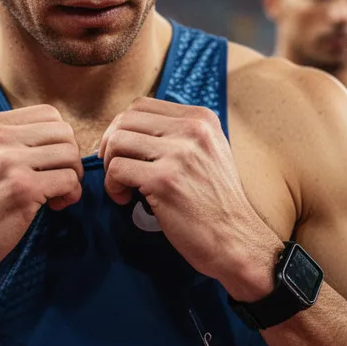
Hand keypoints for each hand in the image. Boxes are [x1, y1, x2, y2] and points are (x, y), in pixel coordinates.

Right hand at [0, 104, 82, 283]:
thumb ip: (9, 138)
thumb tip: (62, 134)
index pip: (48, 113)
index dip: (59, 139)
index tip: (49, 163)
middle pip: (64, 131)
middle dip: (69, 158)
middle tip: (58, 181)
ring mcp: (8, 161)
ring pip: (70, 153)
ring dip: (73, 177)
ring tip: (55, 196)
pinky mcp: (22, 188)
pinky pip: (69, 180)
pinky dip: (71, 194)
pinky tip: (54, 206)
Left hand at [100, 97, 280, 298]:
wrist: (237, 240)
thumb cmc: (217, 203)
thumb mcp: (210, 153)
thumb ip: (179, 135)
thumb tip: (132, 129)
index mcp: (201, 119)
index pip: (142, 105)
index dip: (122, 127)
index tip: (122, 151)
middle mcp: (192, 130)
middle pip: (125, 120)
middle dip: (110, 144)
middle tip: (115, 169)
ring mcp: (179, 154)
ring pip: (117, 141)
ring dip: (110, 165)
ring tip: (122, 185)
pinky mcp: (164, 180)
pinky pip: (117, 169)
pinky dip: (112, 185)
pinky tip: (125, 199)